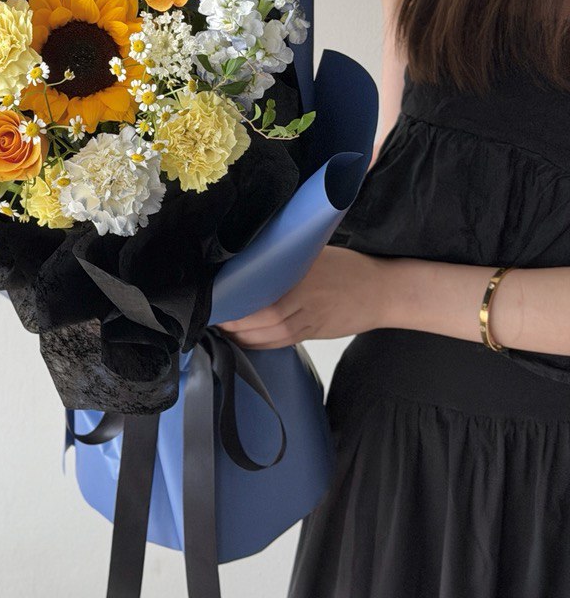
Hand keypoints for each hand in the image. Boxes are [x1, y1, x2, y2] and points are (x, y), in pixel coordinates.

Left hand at [217, 245, 388, 348]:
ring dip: (244, 336)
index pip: (264, 293)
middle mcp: (306, 299)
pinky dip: (261, 344)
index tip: (218, 297)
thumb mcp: (317, 253)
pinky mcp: (315, 332)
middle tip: (213, 317)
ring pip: (271, 335)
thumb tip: (253, 258)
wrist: (383, 291)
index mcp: (304, 275)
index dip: (238, 302)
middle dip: (235, 322)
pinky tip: (246, 340)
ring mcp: (311, 319)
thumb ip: (287, 259)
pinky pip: (283, 342)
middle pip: (264, 318)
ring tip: (223, 330)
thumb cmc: (349, 267)